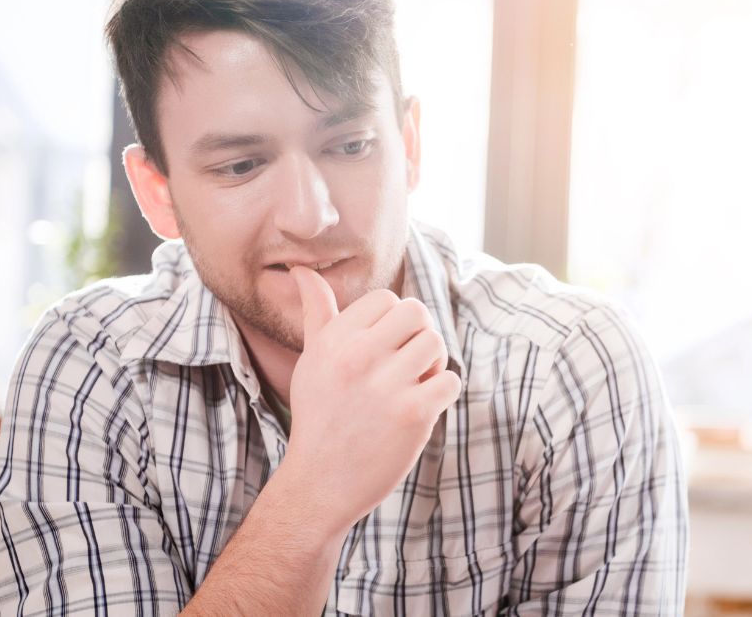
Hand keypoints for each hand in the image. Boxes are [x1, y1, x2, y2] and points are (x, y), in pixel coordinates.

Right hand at [280, 266, 460, 535]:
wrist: (320, 483)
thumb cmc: (318, 416)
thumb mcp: (311, 360)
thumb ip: (316, 312)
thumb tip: (302, 269)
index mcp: (334, 340)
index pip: (386, 299)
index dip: (392, 322)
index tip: (382, 348)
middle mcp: (358, 357)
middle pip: (417, 312)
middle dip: (418, 334)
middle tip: (407, 362)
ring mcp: (387, 386)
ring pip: (436, 343)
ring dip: (432, 363)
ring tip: (414, 383)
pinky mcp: (413, 414)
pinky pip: (450, 380)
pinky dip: (442, 392)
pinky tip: (423, 405)